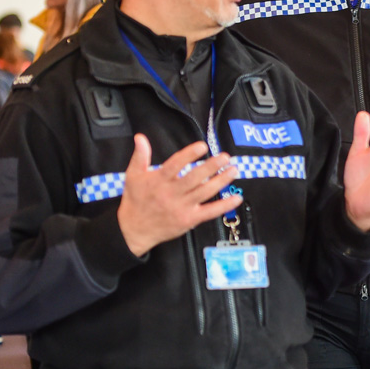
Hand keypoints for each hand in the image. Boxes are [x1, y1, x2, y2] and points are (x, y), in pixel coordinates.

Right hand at [116, 134, 241, 256]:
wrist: (134, 229)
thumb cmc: (135, 201)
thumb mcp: (133, 176)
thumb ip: (140, 156)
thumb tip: (140, 138)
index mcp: (158, 181)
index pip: (175, 165)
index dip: (189, 155)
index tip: (202, 146)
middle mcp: (172, 193)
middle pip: (194, 178)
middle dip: (212, 166)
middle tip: (225, 157)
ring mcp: (182, 207)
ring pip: (205, 192)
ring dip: (221, 181)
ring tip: (233, 170)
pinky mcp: (189, 219)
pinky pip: (210, 212)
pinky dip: (224, 206)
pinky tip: (236, 198)